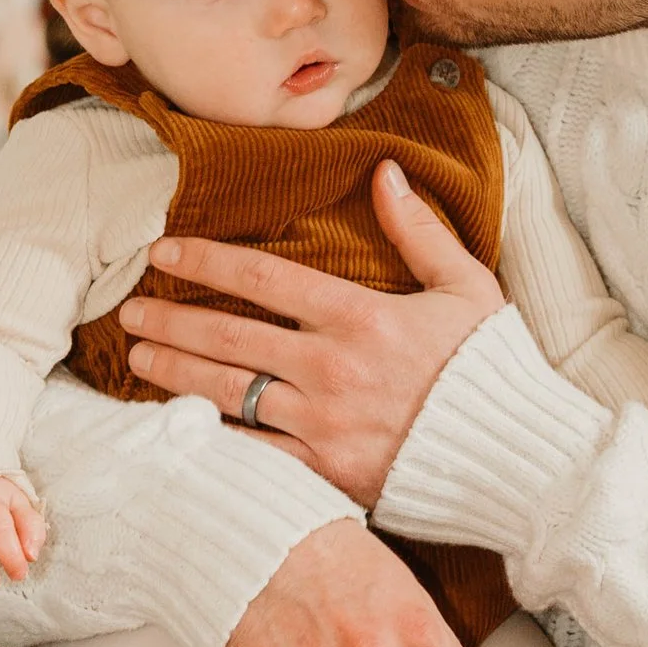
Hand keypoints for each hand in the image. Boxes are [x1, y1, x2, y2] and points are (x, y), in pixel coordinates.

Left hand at [117, 160, 506, 503]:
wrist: (519, 460)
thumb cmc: (493, 371)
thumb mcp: (467, 287)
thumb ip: (419, 231)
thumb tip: (385, 172)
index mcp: (361, 318)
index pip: (263, 278)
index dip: (205, 262)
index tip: (164, 253)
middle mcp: (332, 369)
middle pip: (229, 337)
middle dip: (170, 320)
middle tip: (128, 311)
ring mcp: (324, 425)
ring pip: (228, 394)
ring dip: (175, 373)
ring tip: (138, 359)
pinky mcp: (326, 474)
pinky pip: (253, 454)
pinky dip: (211, 438)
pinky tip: (177, 425)